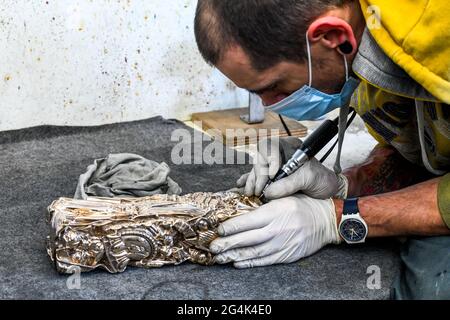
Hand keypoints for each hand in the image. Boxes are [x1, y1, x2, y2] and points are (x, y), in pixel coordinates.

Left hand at [209, 194, 340, 267]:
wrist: (325, 220)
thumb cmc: (303, 205)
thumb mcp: (284, 197)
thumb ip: (263, 203)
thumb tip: (240, 205)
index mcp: (275, 212)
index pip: (248, 221)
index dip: (232, 227)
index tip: (219, 229)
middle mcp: (277, 229)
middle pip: (248, 238)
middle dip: (228, 243)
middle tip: (213, 247)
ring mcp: (282, 244)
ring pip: (254, 252)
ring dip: (235, 256)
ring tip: (220, 258)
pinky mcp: (286, 255)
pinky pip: (265, 260)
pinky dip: (250, 263)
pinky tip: (238, 263)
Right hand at [236, 137, 347, 199]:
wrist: (329, 191)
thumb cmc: (322, 180)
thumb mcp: (309, 179)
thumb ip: (289, 184)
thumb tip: (268, 192)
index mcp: (290, 147)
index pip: (270, 146)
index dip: (268, 160)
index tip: (274, 175)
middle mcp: (279, 154)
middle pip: (259, 159)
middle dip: (257, 175)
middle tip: (258, 190)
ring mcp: (274, 165)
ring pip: (255, 169)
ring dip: (251, 181)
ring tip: (249, 193)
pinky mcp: (271, 177)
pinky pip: (255, 176)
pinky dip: (247, 181)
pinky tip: (240, 186)